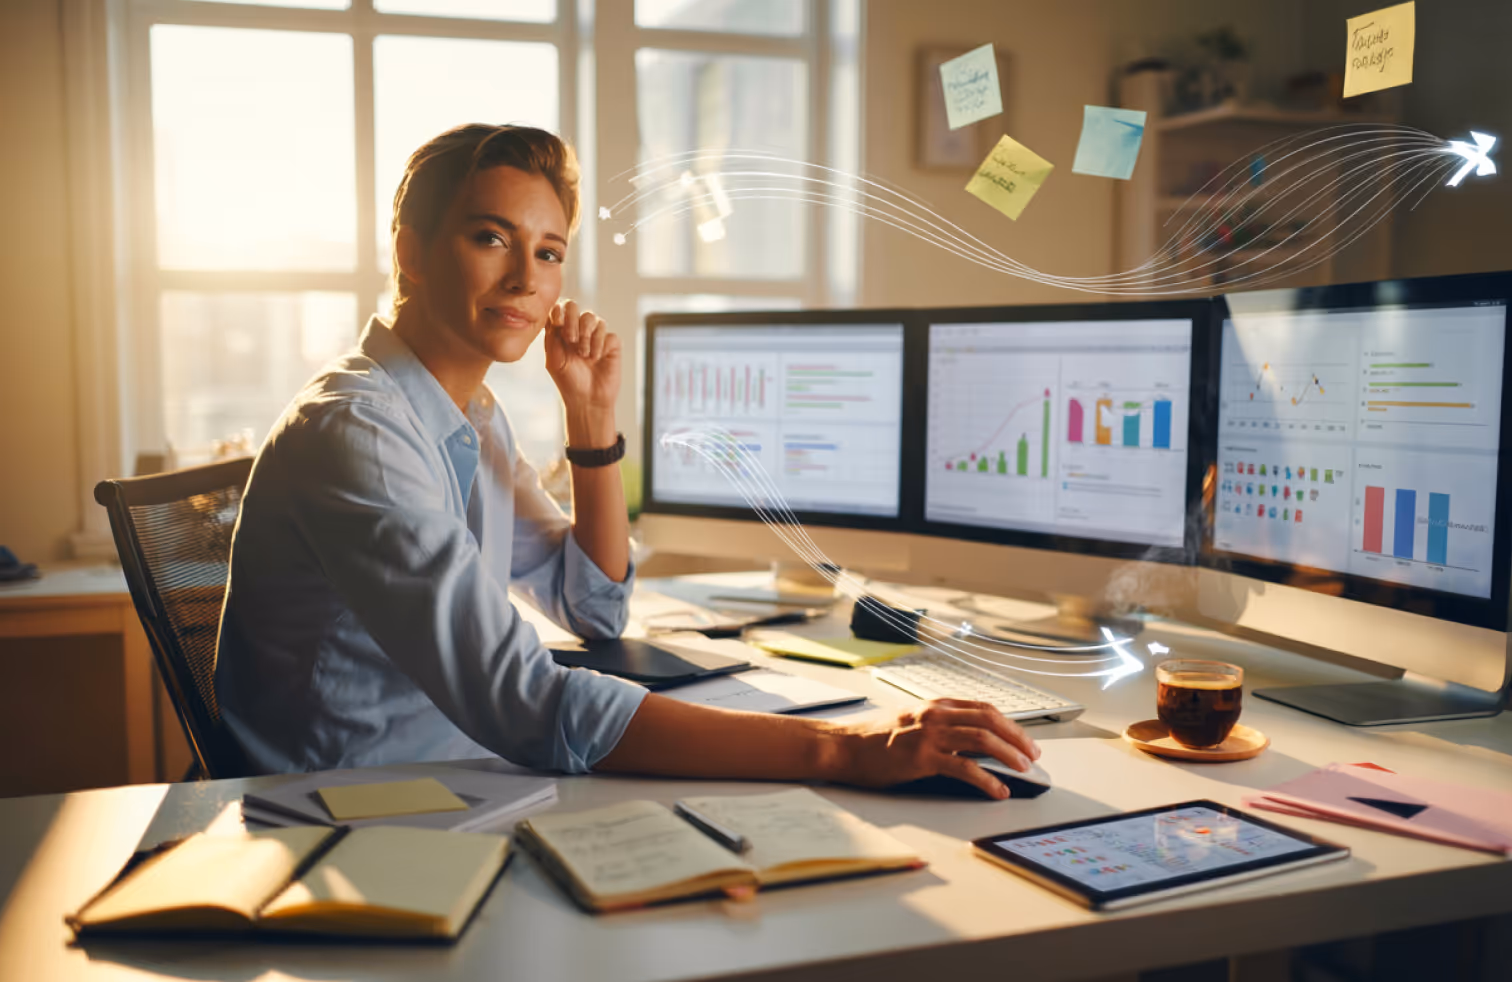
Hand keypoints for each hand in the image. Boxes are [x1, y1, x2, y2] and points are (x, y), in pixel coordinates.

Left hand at [545, 300, 620, 414]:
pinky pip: (607, 333)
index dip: (558, 311)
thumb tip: (555, 312)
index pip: (559, 309)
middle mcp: (578, 331)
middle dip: (572, 320)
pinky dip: (600, 345)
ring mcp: (595, 337)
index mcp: (561, 333)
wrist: (587, 401)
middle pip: (575, 307)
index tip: (557, 324)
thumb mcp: (553, 359)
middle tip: (571, 339)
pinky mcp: (611, 345)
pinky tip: (596, 358)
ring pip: (592, 318)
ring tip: (584, 355)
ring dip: (586, 336)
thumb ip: (552, 336)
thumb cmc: (568, 382)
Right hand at [823, 699, 1039, 798]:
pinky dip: (986, 779)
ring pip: (982, 739)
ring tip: (1023, 769)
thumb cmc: (873, 738)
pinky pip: (964, 768)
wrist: (843, 747)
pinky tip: (997, 790)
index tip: (1024, 739)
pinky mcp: (922, 758)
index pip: (983, 709)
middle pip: (989, 720)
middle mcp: (935, 716)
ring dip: (1009, 754)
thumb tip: (969, 743)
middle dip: (1017, 737)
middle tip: (1032, 755)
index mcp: (935, 706)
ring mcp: (929, 736)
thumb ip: (938, 726)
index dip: (1009, 724)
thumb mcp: (910, 722)